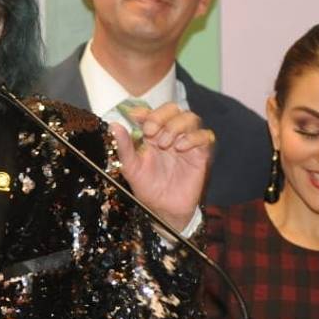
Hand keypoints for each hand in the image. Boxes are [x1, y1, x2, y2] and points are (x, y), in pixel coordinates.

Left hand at [111, 103, 213, 230]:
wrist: (164, 210)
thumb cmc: (147, 188)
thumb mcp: (131, 168)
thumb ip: (124, 147)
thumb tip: (114, 125)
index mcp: (152, 134)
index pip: (152, 112)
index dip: (145, 111)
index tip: (136, 118)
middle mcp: (170, 134)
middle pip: (173, 109)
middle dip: (161, 115)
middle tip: (150, 131)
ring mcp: (187, 142)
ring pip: (190, 118)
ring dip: (176, 126)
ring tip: (165, 144)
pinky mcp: (200, 154)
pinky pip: (205, 135)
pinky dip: (194, 137)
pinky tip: (181, 148)